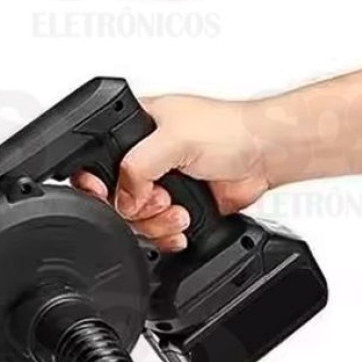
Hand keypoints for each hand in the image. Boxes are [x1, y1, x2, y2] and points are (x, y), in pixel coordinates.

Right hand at [71, 95, 271, 251]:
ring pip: (136, 219)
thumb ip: (137, 167)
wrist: (265, 156)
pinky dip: (168, 234)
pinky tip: (185, 222)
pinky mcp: (176, 206)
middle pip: (116, 198)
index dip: (98, 183)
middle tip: (160, 198)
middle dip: (138, 208)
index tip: (112, 194)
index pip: (97, 160)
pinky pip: (157, 231)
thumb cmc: (230, 131)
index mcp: (136, 128)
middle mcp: (145, 156)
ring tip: (180, 209)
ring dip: (158, 222)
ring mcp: (161, 183)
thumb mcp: (174, 140)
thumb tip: (123, 199)